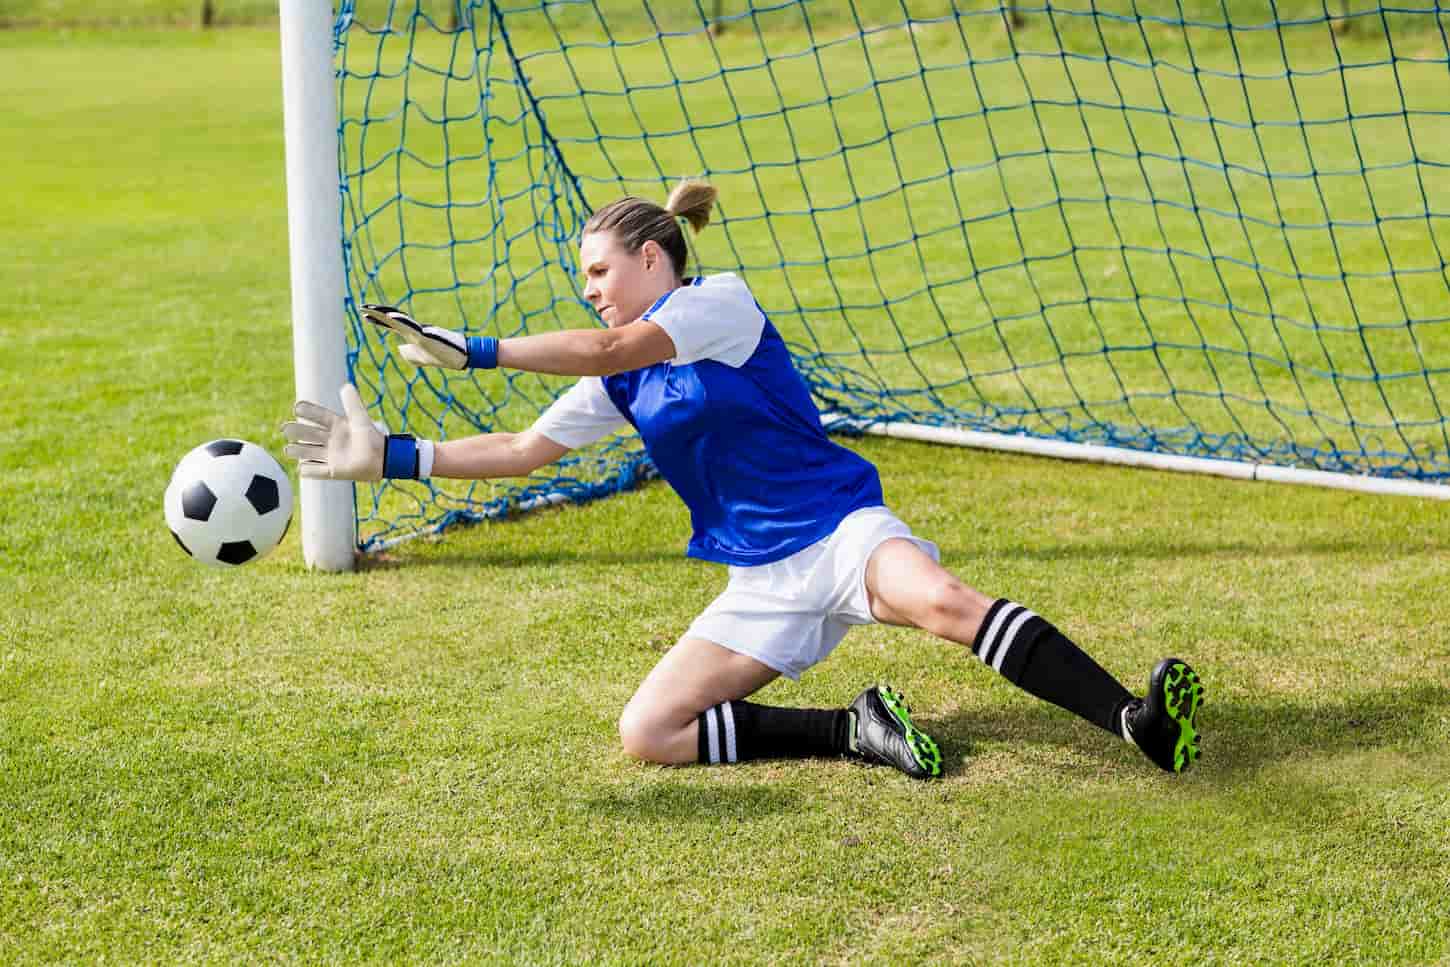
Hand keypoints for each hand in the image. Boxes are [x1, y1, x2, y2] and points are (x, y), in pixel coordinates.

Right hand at [280, 384, 384, 480]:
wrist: (383, 458)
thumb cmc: (373, 437)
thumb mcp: (360, 418)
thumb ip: (353, 403)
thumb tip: (346, 386)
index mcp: (337, 425)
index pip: (318, 416)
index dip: (307, 412)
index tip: (297, 407)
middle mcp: (331, 440)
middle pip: (308, 434)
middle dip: (296, 431)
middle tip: (285, 428)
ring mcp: (331, 456)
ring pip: (308, 452)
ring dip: (297, 451)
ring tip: (288, 449)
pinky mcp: (333, 470)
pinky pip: (316, 471)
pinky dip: (308, 470)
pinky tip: (301, 468)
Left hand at [362, 303, 491, 369]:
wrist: (459, 357)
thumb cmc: (441, 356)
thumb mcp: (420, 359)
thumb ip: (409, 354)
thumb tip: (400, 348)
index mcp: (411, 334)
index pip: (390, 324)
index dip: (377, 319)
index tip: (364, 314)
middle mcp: (413, 329)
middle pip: (391, 319)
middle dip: (376, 313)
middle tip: (362, 306)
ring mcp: (419, 331)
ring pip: (399, 320)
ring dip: (385, 314)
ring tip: (372, 309)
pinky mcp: (426, 335)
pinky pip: (411, 327)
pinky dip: (401, 321)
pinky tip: (391, 317)